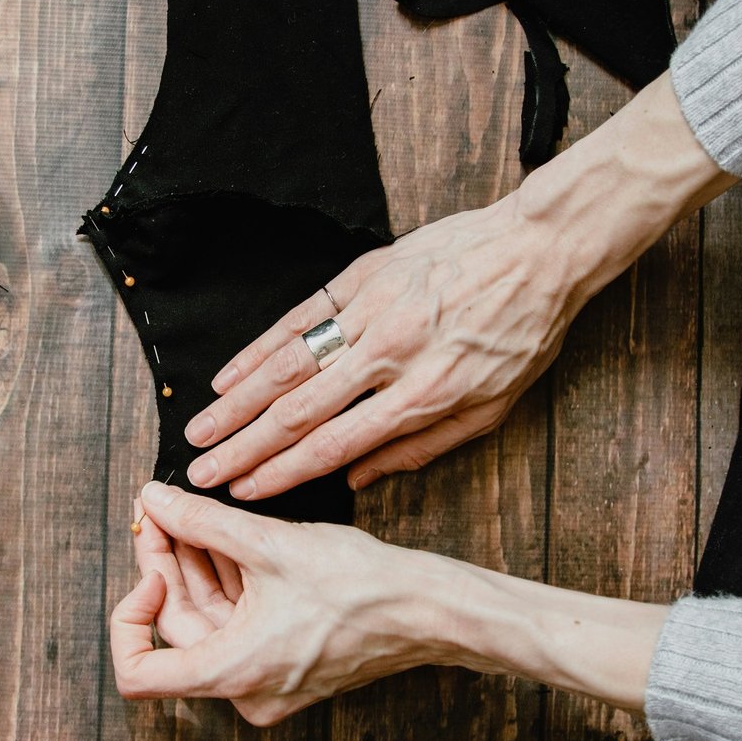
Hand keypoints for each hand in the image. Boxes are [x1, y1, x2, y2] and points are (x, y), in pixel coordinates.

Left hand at [111, 483, 464, 724]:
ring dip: (195, 567)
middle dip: (165, 565)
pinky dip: (227, 582)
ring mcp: (266, 679)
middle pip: (177, 629)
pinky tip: (222, 536)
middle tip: (159, 511)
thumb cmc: (363, 587)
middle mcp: (246, 689)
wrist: (428, 609)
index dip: (127, 617)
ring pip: (209, 621)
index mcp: (233, 673)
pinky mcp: (285, 662)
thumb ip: (200, 522)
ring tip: (188, 513)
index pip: (138, 673)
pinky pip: (239, 623)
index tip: (149, 570)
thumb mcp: (270, 544)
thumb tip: (152, 501)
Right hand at [181, 73, 735, 500]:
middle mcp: (390, 355)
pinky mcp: (363, 274)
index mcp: (424, 394)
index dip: (283, 474)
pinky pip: (301, 315)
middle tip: (201, 472)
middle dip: (243, 448)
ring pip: (289, 363)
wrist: (540, 247)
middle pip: (299, 410)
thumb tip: (357, 481)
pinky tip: (231, 374)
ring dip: (238, 402)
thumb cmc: (523, 332)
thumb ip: (422, 448)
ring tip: (201, 429)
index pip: (335, 445)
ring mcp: (373, 311)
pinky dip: (260, 347)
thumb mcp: (492, 408)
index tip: (244, 493)